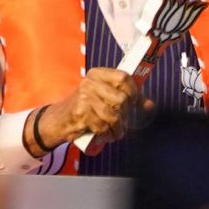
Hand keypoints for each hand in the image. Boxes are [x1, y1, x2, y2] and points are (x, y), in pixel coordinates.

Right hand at [31, 68, 150, 152]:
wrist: (58, 121)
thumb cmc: (85, 108)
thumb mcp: (104, 97)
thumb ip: (127, 98)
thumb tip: (149, 105)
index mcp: (97, 74)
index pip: (124, 77)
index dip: (134, 91)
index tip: (136, 102)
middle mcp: (90, 82)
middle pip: (122, 99)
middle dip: (126, 115)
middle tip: (123, 122)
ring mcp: (84, 97)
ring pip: (114, 115)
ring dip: (118, 128)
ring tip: (115, 132)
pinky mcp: (80, 113)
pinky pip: (103, 126)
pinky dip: (107, 134)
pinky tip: (105, 135)